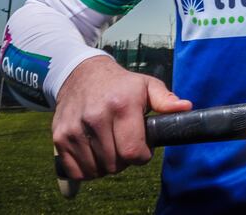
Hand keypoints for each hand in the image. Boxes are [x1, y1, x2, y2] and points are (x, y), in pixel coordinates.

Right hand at [52, 55, 191, 179]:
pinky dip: (87, 169)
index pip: (133, 152)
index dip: (142, 156)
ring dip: (106, 165)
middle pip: (116, 164)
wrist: (82, 75)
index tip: (143, 147)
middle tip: (125, 143)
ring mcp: (75, 128)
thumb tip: (186, 108)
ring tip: (111, 146)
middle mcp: (96, 117)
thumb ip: (166, 100)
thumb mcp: (147, 86)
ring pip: (96, 170)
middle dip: (125, 159)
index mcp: (122, 105)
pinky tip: (95, 152)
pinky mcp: (59, 137)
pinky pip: (76, 171)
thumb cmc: (121, 84)